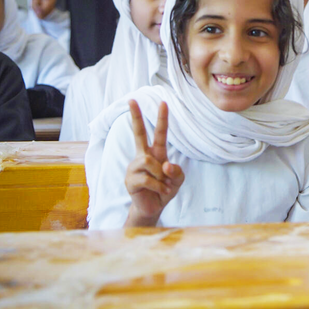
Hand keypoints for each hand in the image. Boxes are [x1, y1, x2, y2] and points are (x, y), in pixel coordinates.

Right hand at [124, 100, 184, 226]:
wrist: (153, 208)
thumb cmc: (165, 190)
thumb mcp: (177, 180)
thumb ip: (176, 171)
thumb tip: (164, 164)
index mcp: (156, 153)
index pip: (159, 133)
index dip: (162, 118)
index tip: (163, 102)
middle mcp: (143, 156)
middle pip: (138, 134)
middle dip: (135, 116)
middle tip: (131, 99)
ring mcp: (134, 167)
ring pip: (150, 162)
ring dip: (162, 176)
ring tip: (163, 185)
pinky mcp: (130, 180)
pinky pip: (149, 179)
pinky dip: (159, 186)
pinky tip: (160, 191)